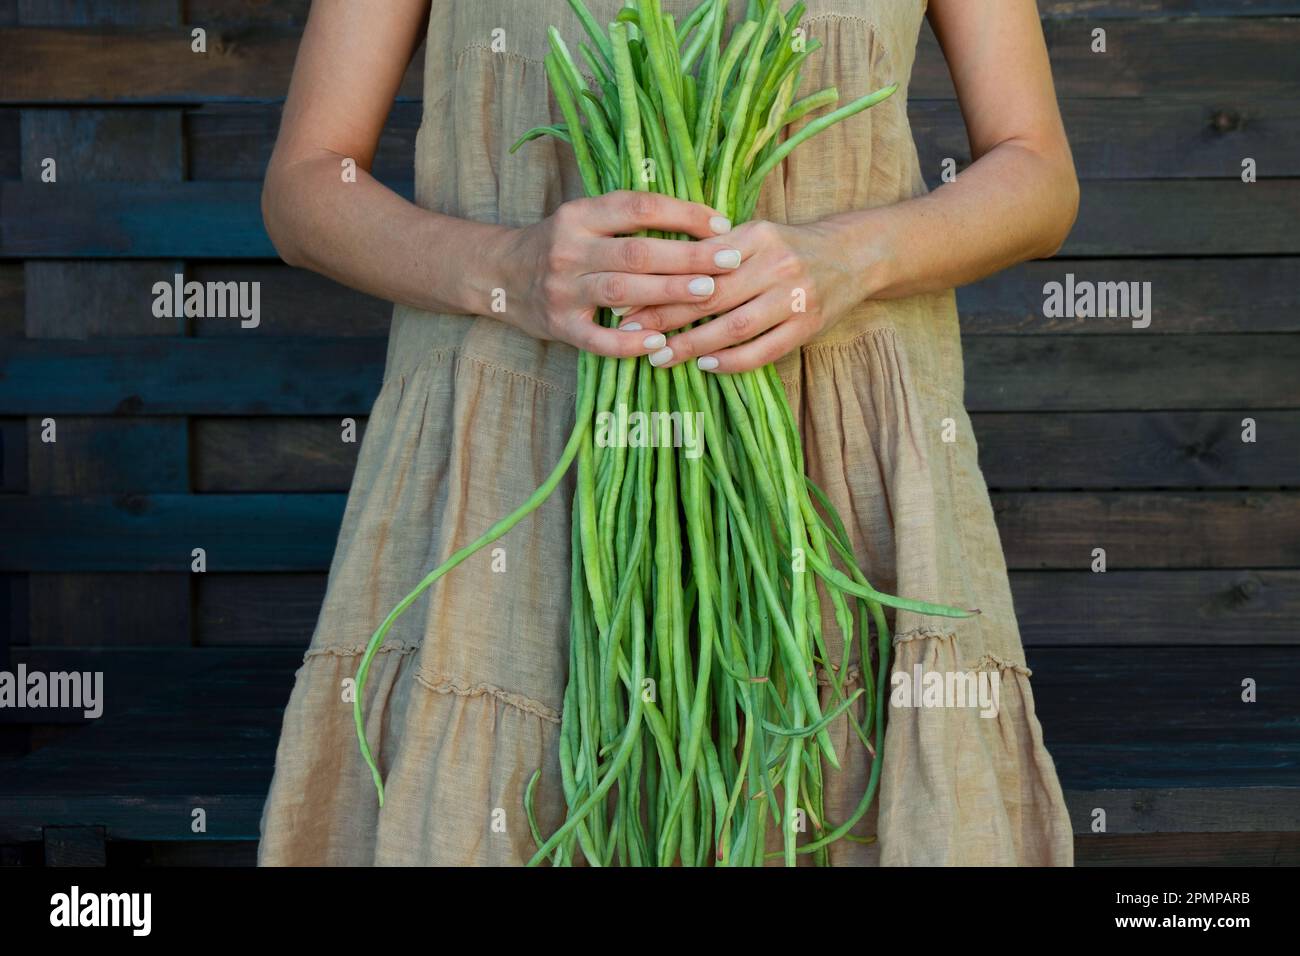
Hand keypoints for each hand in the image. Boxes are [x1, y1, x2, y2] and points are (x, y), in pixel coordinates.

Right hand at [490, 191, 740, 357]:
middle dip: (687, 256)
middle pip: (635, 251)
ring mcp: (562, 290)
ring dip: (667, 292)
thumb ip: (629, 220)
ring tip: (708, 293)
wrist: (500, 276)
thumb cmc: (560, 246)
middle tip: (728, 261)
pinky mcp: (559, 326)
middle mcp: (568, 249)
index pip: (637, 207)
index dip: (682, 213)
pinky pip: (598, 339)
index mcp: (579, 215)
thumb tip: (701, 222)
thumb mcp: (586, 220)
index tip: (721, 224)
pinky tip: (661, 342)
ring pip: (621, 290)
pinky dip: (630, 342)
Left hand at [617, 218, 870, 372]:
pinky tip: (705, 366)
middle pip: (712, 295)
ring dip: (693, 345)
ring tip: (661, 356)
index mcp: (758, 235)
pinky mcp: (808, 326)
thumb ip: (715, 249)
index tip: (627, 299)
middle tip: (632, 333)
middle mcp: (777, 263)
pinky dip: (732, 361)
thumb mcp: (755, 235)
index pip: (700, 262)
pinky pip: (763, 350)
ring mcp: (795, 297)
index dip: (660, 283)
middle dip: (667, 316)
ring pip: (735, 327)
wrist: (854, 255)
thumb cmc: (790, 246)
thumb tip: (651, 269)